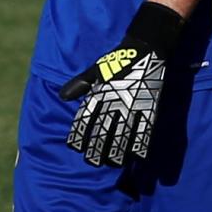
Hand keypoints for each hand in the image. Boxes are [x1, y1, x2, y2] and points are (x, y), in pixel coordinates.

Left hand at [60, 1, 183, 166]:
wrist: (146, 49)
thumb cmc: (118, 60)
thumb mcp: (96, 70)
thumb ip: (80, 84)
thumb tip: (62, 96)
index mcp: (100, 94)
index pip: (86, 119)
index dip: (80, 134)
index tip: (75, 147)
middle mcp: (114, 103)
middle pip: (103, 131)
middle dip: (97, 149)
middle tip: (93, 162)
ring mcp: (133, 106)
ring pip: (123, 135)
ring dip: (117, 151)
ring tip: (112, 163)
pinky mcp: (149, 107)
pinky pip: (145, 130)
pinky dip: (141, 144)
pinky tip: (137, 156)